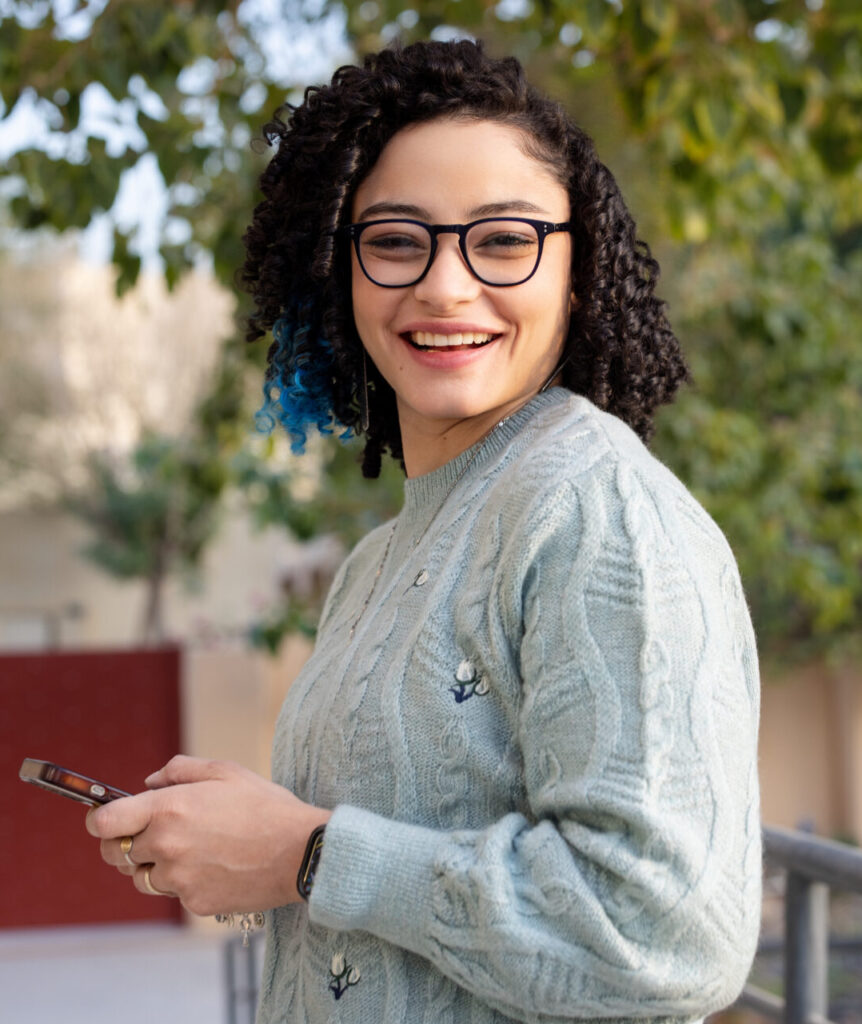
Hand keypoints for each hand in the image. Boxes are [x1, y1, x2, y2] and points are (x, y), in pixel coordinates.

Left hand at [85, 755, 330, 916]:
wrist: (300, 851)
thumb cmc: (265, 806)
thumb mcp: (225, 771)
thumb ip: (179, 770)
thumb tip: (148, 783)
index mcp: (169, 809)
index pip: (105, 823)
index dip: (99, 821)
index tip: (105, 820)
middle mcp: (167, 846)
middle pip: (117, 854)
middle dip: (124, 844)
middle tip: (147, 835)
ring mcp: (179, 879)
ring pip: (143, 878)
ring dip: (154, 865)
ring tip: (189, 850)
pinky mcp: (195, 903)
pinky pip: (175, 893)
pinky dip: (186, 882)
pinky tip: (214, 866)